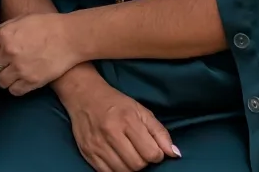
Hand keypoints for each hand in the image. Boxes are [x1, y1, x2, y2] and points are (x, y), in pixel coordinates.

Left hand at [0, 11, 85, 94]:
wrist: (70, 37)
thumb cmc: (47, 25)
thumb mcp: (21, 19)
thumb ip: (5, 30)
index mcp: (5, 35)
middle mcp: (9, 52)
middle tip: (7, 65)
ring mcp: (20, 68)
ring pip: (1, 81)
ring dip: (5, 78)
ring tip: (13, 75)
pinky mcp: (32, 81)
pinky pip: (15, 91)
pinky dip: (16, 88)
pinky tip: (21, 82)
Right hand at [59, 72, 179, 171]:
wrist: (84, 95)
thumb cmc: (116, 103)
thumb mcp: (141, 111)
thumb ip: (160, 132)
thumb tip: (175, 154)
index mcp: (127, 120)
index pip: (151, 153)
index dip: (156, 154)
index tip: (152, 148)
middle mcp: (110, 132)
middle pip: (137, 165)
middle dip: (143, 162)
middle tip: (139, 151)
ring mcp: (97, 144)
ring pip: (123, 171)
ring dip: (130, 167)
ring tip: (128, 154)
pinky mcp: (87, 152)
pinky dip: (116, 170)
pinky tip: (118, 159)